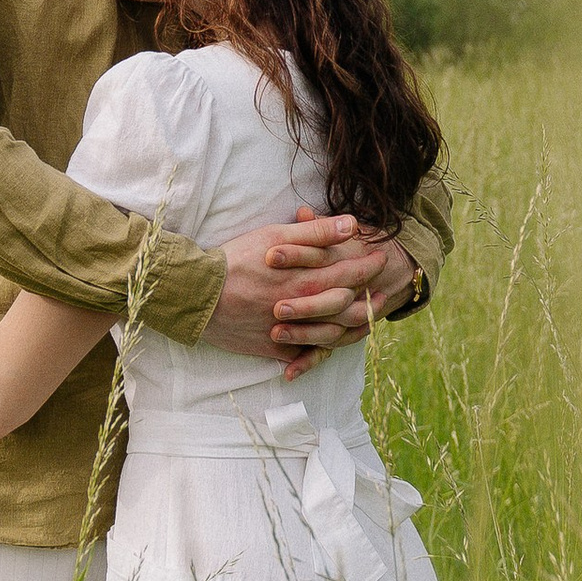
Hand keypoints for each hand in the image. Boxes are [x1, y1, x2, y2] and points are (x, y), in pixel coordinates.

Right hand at [206, 210, 399, 363]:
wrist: (198, 294)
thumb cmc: (236, 259)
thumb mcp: (275, 235)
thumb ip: (316, 232)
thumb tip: (353, 225)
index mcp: (307, 280)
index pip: (350, 275)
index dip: (369, 266)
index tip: (381, 258)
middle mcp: (304, 310)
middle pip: (347, 307)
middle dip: (370, 297)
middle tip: (383, 290)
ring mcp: (290, 332)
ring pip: (333, 334)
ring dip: (355, 325)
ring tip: (367, 317)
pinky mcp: (274, 348)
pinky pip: (305, 354)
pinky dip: (321, 351)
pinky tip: (331, 345)